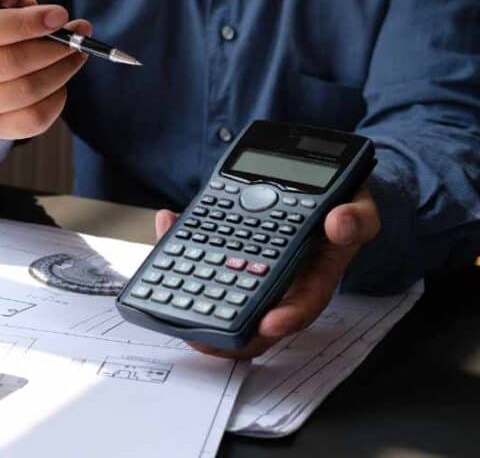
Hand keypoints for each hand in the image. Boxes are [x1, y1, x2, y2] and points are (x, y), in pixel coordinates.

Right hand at [0, 0, 90, 139]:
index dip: (28, 23)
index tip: (61, 14)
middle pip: (12, 63)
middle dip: (54, 47)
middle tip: (79, 34)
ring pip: (28, 91)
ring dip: (62, 69)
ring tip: (76, 53)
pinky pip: (35, 118)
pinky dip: (57, 97)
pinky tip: (60, 79)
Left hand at [154, 188, 380, 358]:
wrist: (327, 194)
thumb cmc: (343, 211)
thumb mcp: (360, 210)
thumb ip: (356, 219)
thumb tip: (339, 224)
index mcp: (314, 277)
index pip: (301, 307)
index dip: (285, 320)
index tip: (268, 325)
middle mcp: (280, 282)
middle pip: (253, 319)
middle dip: (225, 332)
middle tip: (200, 336)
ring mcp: (252, 269)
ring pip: (221, 293)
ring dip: (194, 294)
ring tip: (170, 291)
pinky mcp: (230, 251)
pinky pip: (206, 256)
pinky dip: (184, 242)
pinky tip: (169, 226)